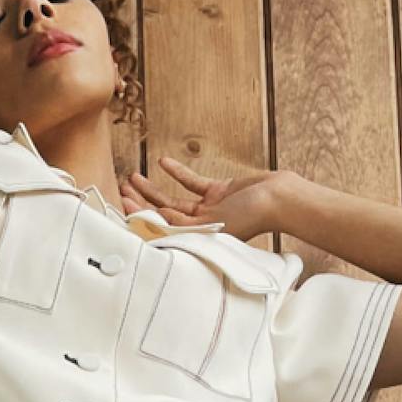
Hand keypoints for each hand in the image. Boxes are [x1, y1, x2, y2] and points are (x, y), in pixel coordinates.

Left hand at [120, 154, 288, 244]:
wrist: (279, 198)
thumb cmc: (252, 216)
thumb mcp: (212, 226)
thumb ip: (184, 226)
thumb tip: (153, 222)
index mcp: (198, 240)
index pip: (161, 229)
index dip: (141, 217)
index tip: (123, 205)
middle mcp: (200, 227)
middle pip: (162, 214)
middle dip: (140, 202)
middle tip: (121, 188)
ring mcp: (209, 209)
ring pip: (173, 198)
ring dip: (152, 188)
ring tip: (133, 177)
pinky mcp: (219, 192)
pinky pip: (193, 183)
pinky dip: (178, 172)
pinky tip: (163, 161)